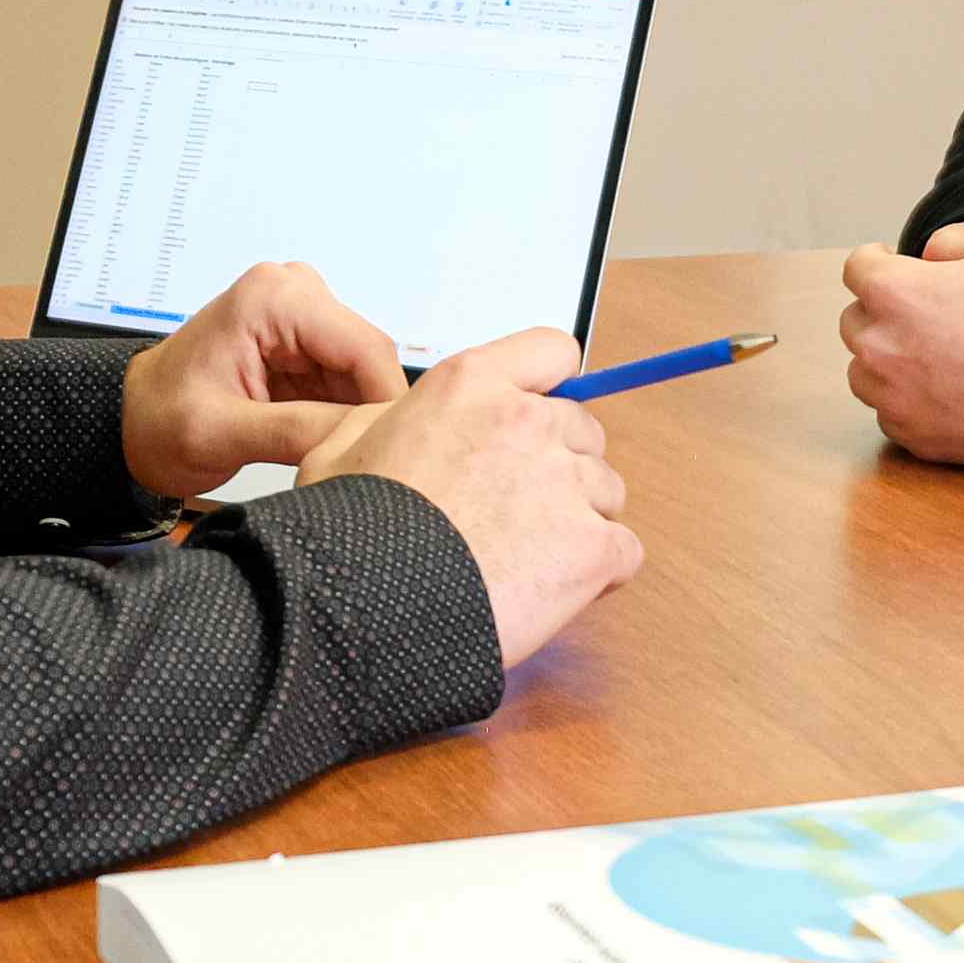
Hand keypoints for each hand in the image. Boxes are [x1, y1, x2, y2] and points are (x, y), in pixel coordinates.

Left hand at [119, 261, 406, 500]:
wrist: (132, 419)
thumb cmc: (159, 419)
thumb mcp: (219, 433)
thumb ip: (294, 431)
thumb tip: (363, 440)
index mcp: (274, 299)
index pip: (364, 348)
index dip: (386, 403)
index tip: (390, 455)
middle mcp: (295, 293)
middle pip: (370, 359)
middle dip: (372, 413)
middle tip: (362, 466)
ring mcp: (302, 316)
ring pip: (364, 373)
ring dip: (358, 417)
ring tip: (338, 460)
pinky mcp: (305, 343)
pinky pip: (347, 381)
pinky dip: (344, 415)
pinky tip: (327, 445)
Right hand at [301, 326, 641, 666]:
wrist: (370, 609)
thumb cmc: (349, 537)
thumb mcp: (339, 448)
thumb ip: (385, 417)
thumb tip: (400, 419)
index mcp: (470, 384)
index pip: (552, 352)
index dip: (546, 391)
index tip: (533, 425)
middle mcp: (527, 419)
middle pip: (582, 430)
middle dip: (557, 468)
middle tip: (512, 515)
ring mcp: (564, 481)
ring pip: (606, 491)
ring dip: (578, 521)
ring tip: (523, 561)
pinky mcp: (591, 545)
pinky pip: (624, 551)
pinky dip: (600, 572)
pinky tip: (551, 591)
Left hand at [836, 171, 963, 485]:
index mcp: (896, 289)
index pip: (858, 267)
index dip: (878, 260)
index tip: (893, 262)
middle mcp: (882, 344)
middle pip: (855, 320)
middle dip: (880, 311)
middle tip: (914, 307)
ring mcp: (895, 398)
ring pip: (865, 372)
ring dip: (887, 358)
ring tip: (923, 348)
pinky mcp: (917, 440)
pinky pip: (891, 416)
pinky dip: (907, 403)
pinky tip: (942, 390)